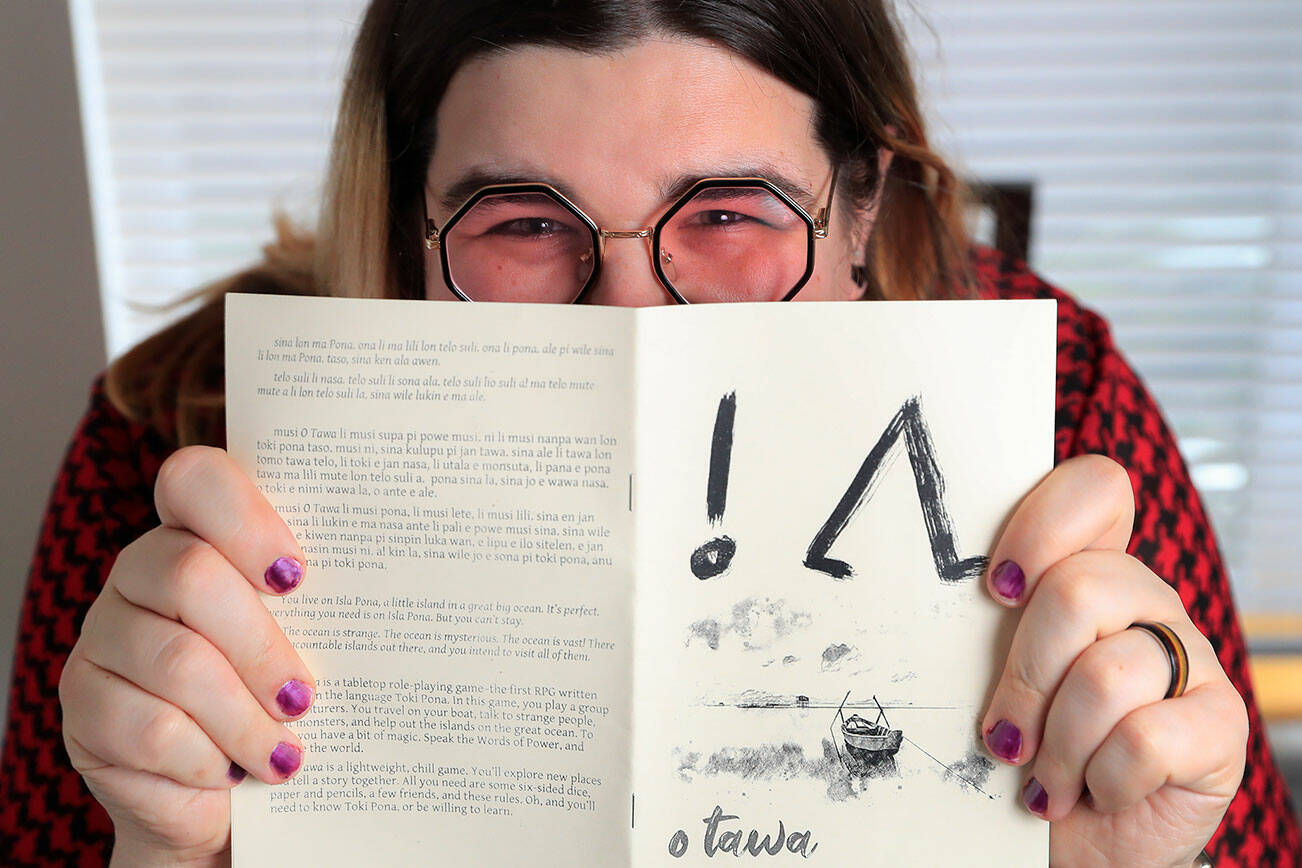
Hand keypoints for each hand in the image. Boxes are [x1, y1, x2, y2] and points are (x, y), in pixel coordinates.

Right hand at [58, 446, 314, 865]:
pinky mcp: (85, 706)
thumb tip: (387, 599)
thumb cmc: (281, 703)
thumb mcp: (309, 645)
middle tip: (303, 697)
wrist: (228, 800)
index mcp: (198, 533)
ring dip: (243, 717)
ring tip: (285, 754)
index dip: (244, 519)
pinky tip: (232, 773)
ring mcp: (103, 637)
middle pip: (191, 576)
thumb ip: (321, 607)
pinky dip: (206, 758)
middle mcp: (140, 571)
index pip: (196, 479)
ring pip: (176, 662)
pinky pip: (150, 728)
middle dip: (260, 647)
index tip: (296, 576)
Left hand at [981, 454, 1246, 867]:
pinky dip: (1101, 779)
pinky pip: (1146, 736)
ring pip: (1106, 673)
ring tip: (1045, 777)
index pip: (1095, 489)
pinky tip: (1094, 792)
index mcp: (1087, 569)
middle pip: (1079, 590)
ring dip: (1057, 744)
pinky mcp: (1219, 724)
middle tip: (1003, 735)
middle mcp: (1144, 600)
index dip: (1043, 525)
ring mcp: (1189, 658)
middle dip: (1025, 676)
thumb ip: (973, 621)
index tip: (996, 590)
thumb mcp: (982, 675)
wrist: (1066, 841)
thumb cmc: (1016, 750)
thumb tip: (910, 585)